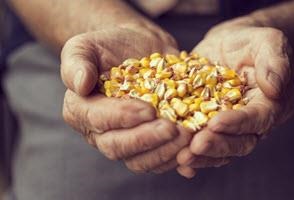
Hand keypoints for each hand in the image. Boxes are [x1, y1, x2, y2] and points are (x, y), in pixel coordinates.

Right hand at [61, 25, 191, 173]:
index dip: (123, 118)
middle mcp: (101, 132)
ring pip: (141, 161)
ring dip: (165, 152)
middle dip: (147, 140)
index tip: (149, 110)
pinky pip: (160, 160)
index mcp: (82, 111)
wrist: (137, 48)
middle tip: (173, 129)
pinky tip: (192, 151)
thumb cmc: (109, 46)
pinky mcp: (149, 144)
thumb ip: (77, 62)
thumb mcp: (86, 45)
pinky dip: (177, 158)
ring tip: (188, 137)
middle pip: (119, 147)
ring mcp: (126, 141)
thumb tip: (80, 85)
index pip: (99, 121)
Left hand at [176, 21, 293, 177]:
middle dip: (217, 146)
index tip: (216, 122)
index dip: (238, 123)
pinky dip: (194, 157)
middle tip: (196, 145)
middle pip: (240, 142)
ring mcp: (231, 128)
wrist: (230, 43)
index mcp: (273, 104)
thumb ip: (274, 61)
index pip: (258, 119)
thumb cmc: (252, 41)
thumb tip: (274, 88)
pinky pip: (204, 145)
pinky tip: (179, 163)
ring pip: (221, 150)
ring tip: (182, 157)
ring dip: (202, 156)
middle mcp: (254, 122)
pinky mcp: (210, 126)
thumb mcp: (268, 41)